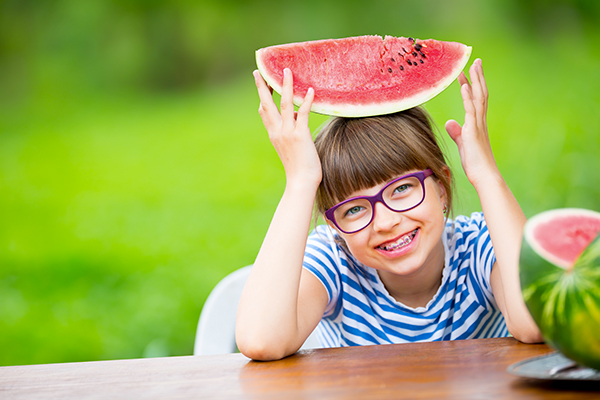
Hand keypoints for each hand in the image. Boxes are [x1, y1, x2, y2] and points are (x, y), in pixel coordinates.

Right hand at [254, 68, 321, 187]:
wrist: (301, 182)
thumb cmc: (299, 168)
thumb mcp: (290, 149)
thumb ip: (290, 135)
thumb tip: (295, 124)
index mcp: (274, 135)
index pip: (264, 112)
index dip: (262, 97)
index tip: (261, 83)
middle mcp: (278, 132)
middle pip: (267, 104)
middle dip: (262, 87)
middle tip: (259, 71)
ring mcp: (288, 133)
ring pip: (284, 104)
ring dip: (285, 86)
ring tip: (287, 70)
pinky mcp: (300, 136)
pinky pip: (302, 114)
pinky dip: (306, 101)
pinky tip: (309, 90)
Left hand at [444, 59, 499, 188]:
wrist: (484, 175)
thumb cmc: (474, 163)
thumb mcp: (463, 144)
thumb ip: (457, 132)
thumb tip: (450, 122)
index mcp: (477, 123)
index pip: (475, 100)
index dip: (471, 85)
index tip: (466, 73)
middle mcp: (480, 121)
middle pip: (480, 94)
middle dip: (477, 77)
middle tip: (475, 60)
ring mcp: (478, 125)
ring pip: (477, 98)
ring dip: (474, 81)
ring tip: (471, 66)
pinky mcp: (473, 131)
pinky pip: (471, 111)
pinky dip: (468, 98)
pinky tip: (464, 87)